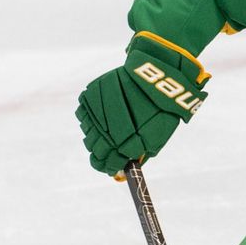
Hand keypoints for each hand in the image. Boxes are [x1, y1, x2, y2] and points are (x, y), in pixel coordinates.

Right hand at [75, 33, 209, 175]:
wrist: (155, 75)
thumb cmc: (161, 110)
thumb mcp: (157, 138)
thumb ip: (140, 154)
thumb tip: (126, 169)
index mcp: (122, 143)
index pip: (106, 163)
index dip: (109, 168)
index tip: (113, 169)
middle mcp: (104, 129)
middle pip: (94, 151)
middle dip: (102, 155)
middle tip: (111, 154)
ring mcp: (94, 112)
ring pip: (88, 134)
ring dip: (97, 137)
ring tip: (110, 132)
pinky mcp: (89, 96)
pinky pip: (84, 115)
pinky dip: (92, 119)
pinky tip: (104, 117)